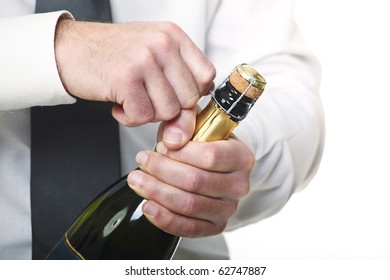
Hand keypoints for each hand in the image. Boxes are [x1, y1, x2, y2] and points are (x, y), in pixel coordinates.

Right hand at [54, 19, 214, 125]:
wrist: (69, 49)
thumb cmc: (112, 55)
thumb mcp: (152, 62)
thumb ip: (175, 91)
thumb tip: (185, 131)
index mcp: (173, 36)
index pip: (206, 76)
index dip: (192, 94)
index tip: (174, 96)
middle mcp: (162, 44)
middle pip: (189, 99)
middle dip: (168, 108)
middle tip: (147, 98)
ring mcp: (144, 60)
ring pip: (168, 111)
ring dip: (147, 114)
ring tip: (132, 99)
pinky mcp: (126, 78)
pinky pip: (143, 116)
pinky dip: (130, 118)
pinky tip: (120, 104)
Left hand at [127, 110, 254, 236]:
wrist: (215, 163)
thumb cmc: (205, 143)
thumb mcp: (196, 122)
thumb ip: (184, 121)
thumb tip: (172, 140)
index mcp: (241, 157)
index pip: (209, 157)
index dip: (179, 153)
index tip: (160, 146)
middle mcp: (238, 185)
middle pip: (195, 182)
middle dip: (161, 171)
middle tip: (142, 160)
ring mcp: (228, 208)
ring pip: (189, 205)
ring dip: (157, 193)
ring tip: (138, 180)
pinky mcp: (215, 226)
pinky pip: (188, 228)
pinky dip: (165, 219)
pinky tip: (148, 206)